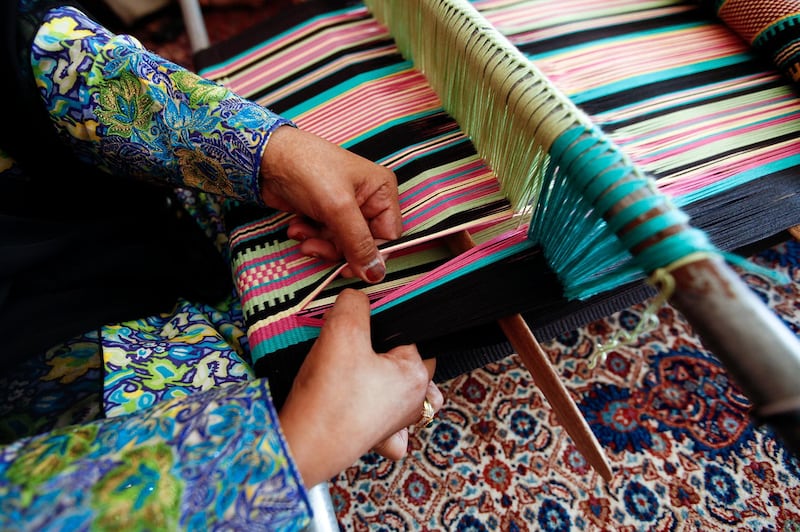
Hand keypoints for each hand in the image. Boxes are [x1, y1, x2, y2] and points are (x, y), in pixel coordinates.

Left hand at [260, 126, 402, 282]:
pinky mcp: (325, 214)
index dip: (371, 254)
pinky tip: (296, 226)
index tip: (349, 266)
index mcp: (381, 191)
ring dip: (320, 244)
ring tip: (301, 233)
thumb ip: (359, 243)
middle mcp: (368, 200)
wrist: (266, 157)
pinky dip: (311, 237)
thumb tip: (376, 273)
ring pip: (343, 245)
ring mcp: (346, 208)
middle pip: (364, 244)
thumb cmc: (307, 167)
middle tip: (316, 248)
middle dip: (338, 250)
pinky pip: (326, 239)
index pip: (388, 236)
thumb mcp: (338, 208)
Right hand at [277, 289, 442, 486]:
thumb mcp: (341, 332)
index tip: (355, 321)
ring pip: (400, 389)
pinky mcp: (374, 439)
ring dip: (383, 377)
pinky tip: (359, 402)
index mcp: (416, 375)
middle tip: (351, 344)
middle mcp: (414, 401)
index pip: (409, 331)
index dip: (380, 320)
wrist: (304, 449)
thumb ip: (354, 303)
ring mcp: (396, 424)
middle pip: (406, 358)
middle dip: (381, 346)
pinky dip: (377, 410)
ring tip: (357, 370)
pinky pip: (387, 420)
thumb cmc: (329, 398)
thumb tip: (355, 297)